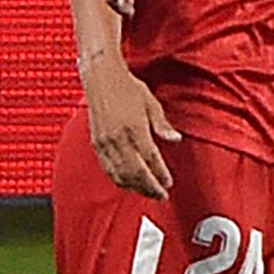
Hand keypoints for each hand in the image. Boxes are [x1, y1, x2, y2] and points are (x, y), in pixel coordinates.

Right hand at [81, 55, 180, 197]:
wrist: (101, 78)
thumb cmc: (128, 88)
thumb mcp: (151, 103)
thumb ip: (162, 124)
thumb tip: (176, 140)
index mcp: (134, 128)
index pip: (150, 159)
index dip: (160, 174)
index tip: (169, 183)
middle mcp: (117, 139)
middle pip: (135, 172)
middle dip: (149, 187)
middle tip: (161, 196)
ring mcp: (105, 143)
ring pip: (120, 174)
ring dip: (135, 187)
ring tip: (148, 193)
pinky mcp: (97, 144)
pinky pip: (108, 169)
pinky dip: (119, 180)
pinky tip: (129, 184)